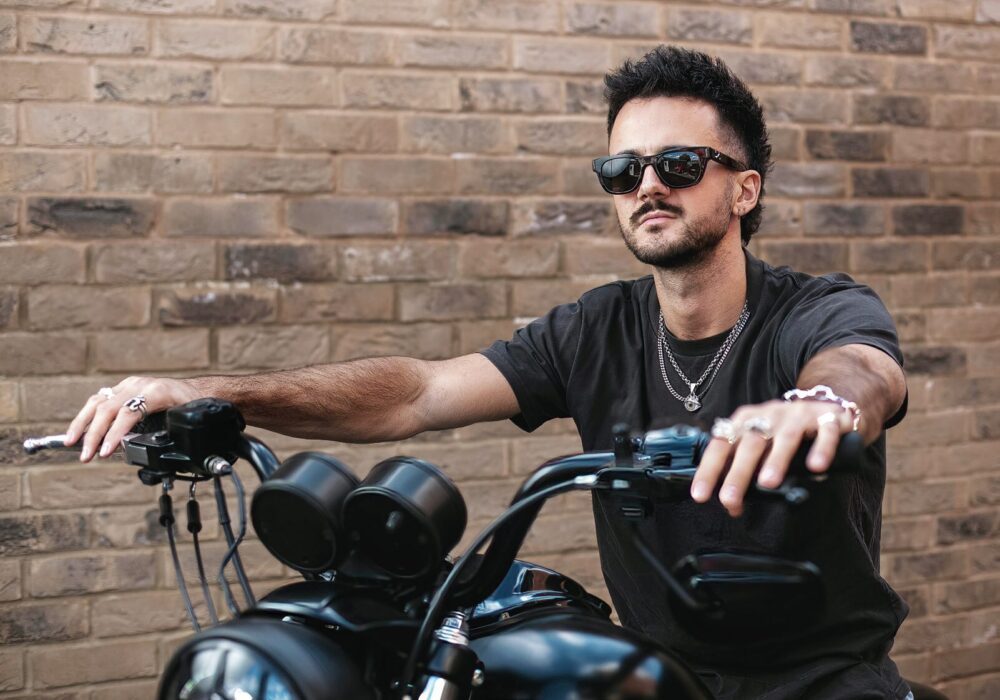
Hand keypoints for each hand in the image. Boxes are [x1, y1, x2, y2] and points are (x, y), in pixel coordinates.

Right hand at [65, 377, 201, 461]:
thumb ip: (172, 432)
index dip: (114, 433)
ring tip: (70, 443)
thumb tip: (158, 453)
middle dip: (93, 434)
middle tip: (86, 456)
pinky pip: (99, 401)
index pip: (128, 412)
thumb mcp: (188, 418)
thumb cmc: (194, 405)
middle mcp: (139, 386)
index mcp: (156, 392)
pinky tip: (79, 432)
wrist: (198, 390)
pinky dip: (87, 417)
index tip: (105, 452)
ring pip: (97, 402)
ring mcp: (129, 385)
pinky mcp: (123, 389)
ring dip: (82, 424)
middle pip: (107, 408)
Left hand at [690, 399, 854, 516]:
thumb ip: (744, 471)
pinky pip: (825, 433)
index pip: (722, 444)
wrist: (825, 406)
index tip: (700, 495)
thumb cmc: (784, 432)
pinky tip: (816, 468)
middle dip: (738, 472)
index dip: (709, 469)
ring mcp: (799, 416)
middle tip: (729, 499)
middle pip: (751, 443)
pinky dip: (821, 449)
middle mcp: (770, 415)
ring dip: (775, 460)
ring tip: (768, 483)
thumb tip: (731, 505)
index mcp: (747, 420)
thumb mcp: (759, 445)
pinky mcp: (828, 418)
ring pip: (785, 437)